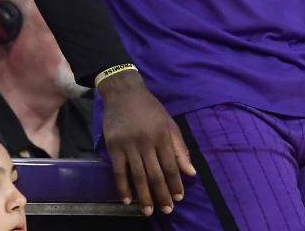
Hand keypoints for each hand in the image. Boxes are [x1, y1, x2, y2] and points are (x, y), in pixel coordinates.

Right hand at [99, 70, 196, 215]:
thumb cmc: (150, 108)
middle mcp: (146, 141)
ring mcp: (129, 144)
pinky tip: (127, 200)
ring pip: (138, 176)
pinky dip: (123, 187)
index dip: (175, 184)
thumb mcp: (169, 123)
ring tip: (148, 211)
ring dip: (144, 196)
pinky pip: (119, 171)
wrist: (124, 92)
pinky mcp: (114, 146)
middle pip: (155, 174)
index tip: (179, 198)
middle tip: (166, 210)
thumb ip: (180, 148)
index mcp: (162, 135)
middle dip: (162, 195)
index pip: (171, 165)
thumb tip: (191, 173)